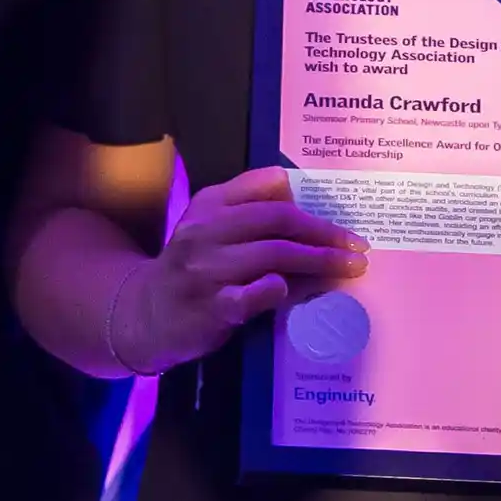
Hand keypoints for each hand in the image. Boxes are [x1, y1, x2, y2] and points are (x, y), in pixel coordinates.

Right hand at [115, 167, 365, 373]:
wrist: (142, 314)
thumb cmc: (189, 267)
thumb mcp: (207, 223)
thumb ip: (246, 202)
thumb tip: (294, 186)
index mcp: (210, 205)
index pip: (268, 190)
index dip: (311, 204)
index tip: (343, 218)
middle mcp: (206, 232)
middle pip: (278, 221)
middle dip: (325, 233)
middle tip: (358, 247)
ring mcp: (207, 270)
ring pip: (273, 255)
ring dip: (318, 261)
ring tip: (348, 269)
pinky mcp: (210, 308)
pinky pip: (252, 294)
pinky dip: (277, 289)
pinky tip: (293, 290)